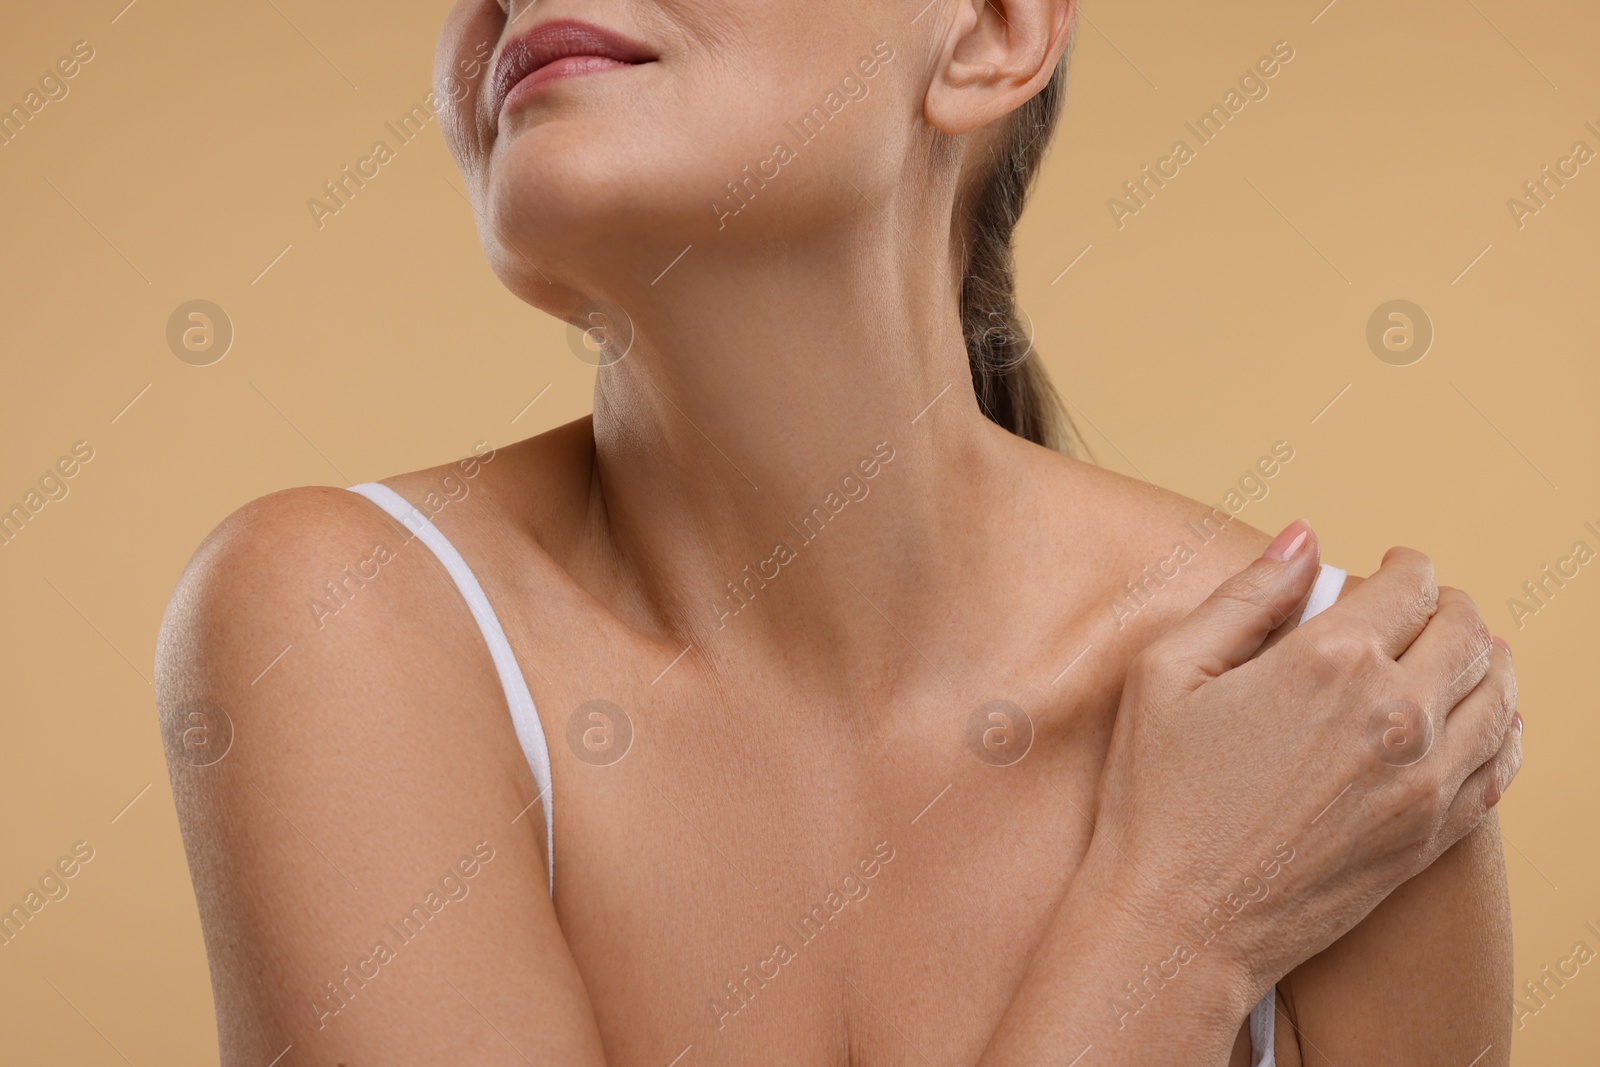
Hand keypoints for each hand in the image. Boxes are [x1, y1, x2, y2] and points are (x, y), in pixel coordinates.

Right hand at [1085, 521, 1521, 998]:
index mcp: (1328, 662)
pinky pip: (1499, 762)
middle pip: (1465, 631)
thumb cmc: (1158, 796)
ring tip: (1454, 653)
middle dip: (1447, 605)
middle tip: (1419, 607)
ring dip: (1483, 659)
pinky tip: (1476, 718)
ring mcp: (1423, 780)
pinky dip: (1500, 726)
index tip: (1387, 568)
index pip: (1408, 584)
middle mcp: (1394, 714)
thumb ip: (1244, 596)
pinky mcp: (1430, 835)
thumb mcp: (1168, 674)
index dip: (1401, 565)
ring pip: (1496, 692)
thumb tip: (1303, 537)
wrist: (1179, 923)